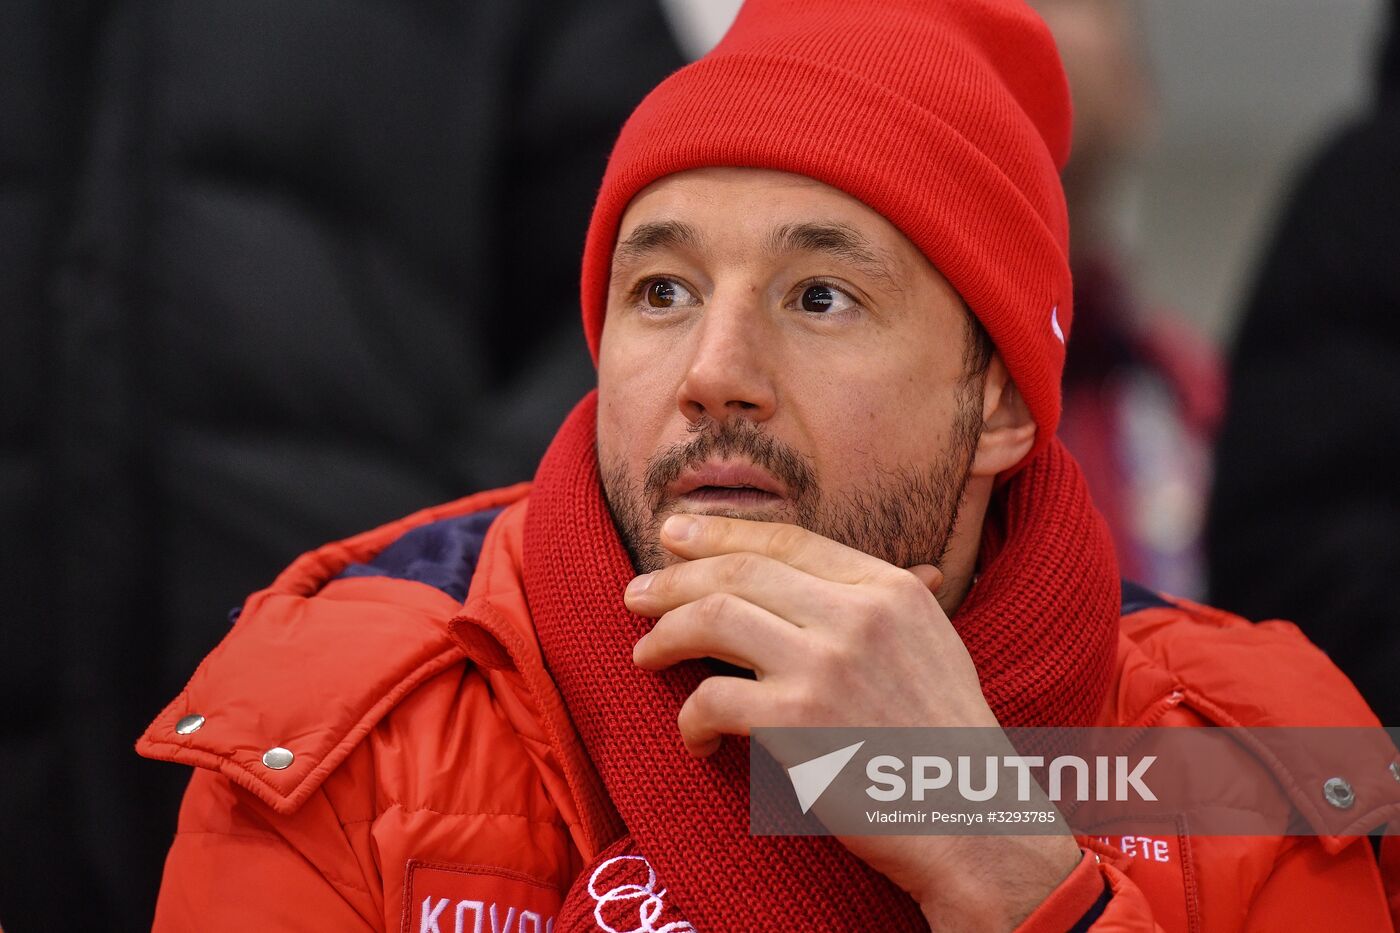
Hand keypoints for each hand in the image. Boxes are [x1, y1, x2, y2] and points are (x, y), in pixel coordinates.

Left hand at [626, 513, 1079, 930]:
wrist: (967, 816)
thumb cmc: (945, 735)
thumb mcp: (932, 642)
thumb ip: (888, 601)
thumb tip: (881, 568)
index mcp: (889, 587)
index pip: (787, 539)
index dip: (720, 533)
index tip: (673, 536)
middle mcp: (857, 614)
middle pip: (739, 571)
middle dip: (673, 579)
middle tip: (634, 593)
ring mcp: (825, 665)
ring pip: (712, 620)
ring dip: (663, 636)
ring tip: (644, 654)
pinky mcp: (797, 722)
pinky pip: (710, 698)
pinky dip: (688, 719)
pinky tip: (694, 738)